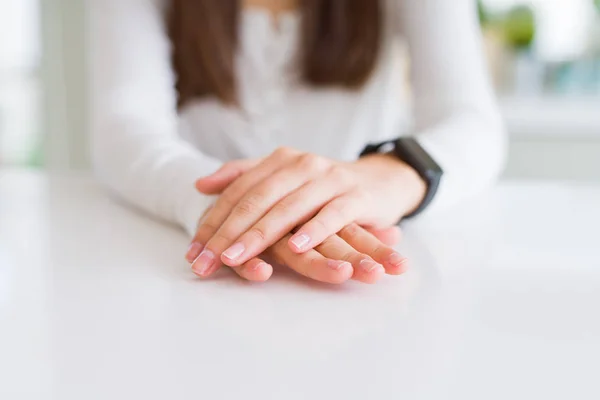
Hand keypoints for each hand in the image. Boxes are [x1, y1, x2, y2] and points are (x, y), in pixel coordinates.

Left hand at [191, 147, 423, 274]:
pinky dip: (314, 230)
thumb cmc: (324, 187)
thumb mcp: (284, 177)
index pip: (238, 191)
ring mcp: (330, 179)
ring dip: (260, 235)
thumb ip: (243, 176)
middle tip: (205, 261)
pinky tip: (296, 247)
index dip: (213, 220)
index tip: (193, 250)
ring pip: (288, 207)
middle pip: (257, 200)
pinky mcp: (356, 196)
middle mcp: (302, 164)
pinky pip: (332, 213)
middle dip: (227, 233)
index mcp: (280, 161)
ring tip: (235, 258)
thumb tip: (200, 184)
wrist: (381, 180)